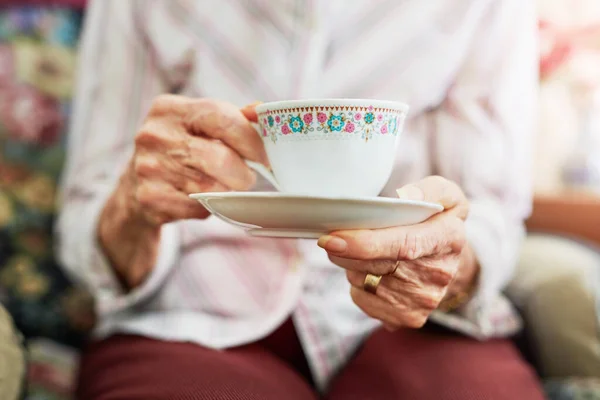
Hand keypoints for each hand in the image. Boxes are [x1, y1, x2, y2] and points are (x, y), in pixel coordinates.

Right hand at [98, 95, 266, 287]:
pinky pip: (198, 208)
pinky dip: (208, 207)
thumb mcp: (198, 125)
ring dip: (228, 191)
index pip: (221, 117)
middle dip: (243, 173)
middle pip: (221, 158)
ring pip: (212, 187)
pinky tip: (201, 199)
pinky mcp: (150, 198)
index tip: (265, 155)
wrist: (134, 188)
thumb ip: (232, 118)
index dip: (251, 139)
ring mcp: (149, 168)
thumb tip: (262, 113)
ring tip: (224, 186)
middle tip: (247, 178)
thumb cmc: (179, 151)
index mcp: (170, 109)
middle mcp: (155, 135)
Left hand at [318, 176, 478, 329]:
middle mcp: (438, 274)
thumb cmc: (437, 220)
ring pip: (362, 281)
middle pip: (374, 265)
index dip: (364, 243)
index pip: (403, 245)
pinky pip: (362, 299)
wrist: (449, 260)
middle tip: (338, 234)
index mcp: (448, 237)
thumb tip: (404, 197)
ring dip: (352, 265)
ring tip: (367, 250)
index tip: (332, 239)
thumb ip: (428, 189)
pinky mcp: (406, 317)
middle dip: (346, 249)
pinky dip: (359, 284)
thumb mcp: (444, 194)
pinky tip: (373, 272)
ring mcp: (423, 300)